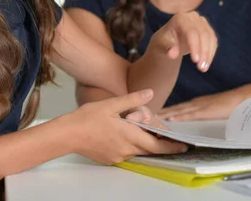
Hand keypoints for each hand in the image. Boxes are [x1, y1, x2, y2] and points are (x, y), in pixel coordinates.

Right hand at [65, 89, 186, 164]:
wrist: (66, 135)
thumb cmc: (87, 118)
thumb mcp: (112, 104)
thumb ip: (133, 100)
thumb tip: (150, 93)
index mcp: (129, 135)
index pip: (157, 145)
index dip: (171, 146)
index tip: (184, 146)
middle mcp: (126, 149)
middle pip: (149, 149)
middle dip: (160, 144)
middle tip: (170, 138)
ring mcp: (118, 156)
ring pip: (138, 151)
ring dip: (144, 143)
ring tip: (147, 132)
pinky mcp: (110, 159)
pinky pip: (127, 154)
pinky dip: (132, 146)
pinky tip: (127, 136)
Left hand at [154, 11, 217, 71]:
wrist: (170, 40)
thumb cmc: (165, 41)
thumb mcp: (162, 45)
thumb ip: (168, 48)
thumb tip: (172, 54)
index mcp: (180, 18)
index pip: (191, 31)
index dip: (195, 46)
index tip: (195, 61)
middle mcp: (193, 17)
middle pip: (203, 34)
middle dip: (203, 52)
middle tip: (201, 68)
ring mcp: (202, 22)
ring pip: (210, 37)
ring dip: (208, 54)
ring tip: (203, 68)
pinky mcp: (208, 29)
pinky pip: (213, 41)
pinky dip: (211, 53)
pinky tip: (206, 63)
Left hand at [157, 87, 250, 121]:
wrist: (245, 99)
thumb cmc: (232, 105)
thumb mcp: (215, 110)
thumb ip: (205, 114)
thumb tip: (197, 122)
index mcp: (197, 103)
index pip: (177, 108)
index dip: (164, 112)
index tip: (151, 115)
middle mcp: (196, 103)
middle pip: (174, 109)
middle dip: (159, 113)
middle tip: (143, 116)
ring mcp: (200, 106)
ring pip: (178, 111)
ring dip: (164, 115)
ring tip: (150, 118)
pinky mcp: (207, 111)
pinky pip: (190, 114)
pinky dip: (179, 116)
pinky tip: (170, 119)